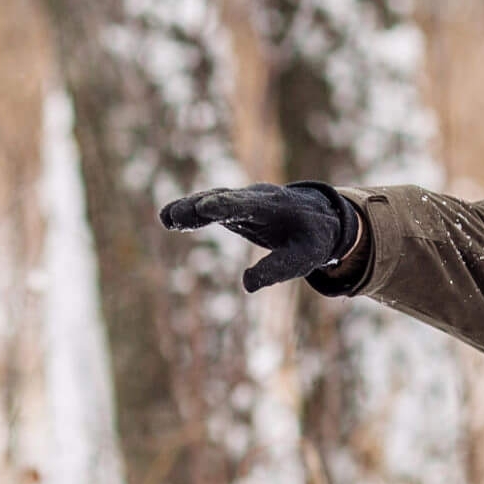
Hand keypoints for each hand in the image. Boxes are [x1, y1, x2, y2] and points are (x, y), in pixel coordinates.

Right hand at [159, 182, 360, 291]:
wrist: (317, 215)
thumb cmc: (312, 238)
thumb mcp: (305, 257)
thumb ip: (278, 269)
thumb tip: (247, 284)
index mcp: (275, 207)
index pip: (248, 205)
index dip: (226, 206)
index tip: (204, 207)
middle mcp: (255, 198)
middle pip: (224, 199)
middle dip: (201, 206)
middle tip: (175, 216)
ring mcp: (242, 201)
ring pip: (213, 200)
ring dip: (190, 207)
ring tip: (167, 218)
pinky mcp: (234, 208)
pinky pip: (210, 207)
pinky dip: (192, 212)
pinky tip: (169, 219)